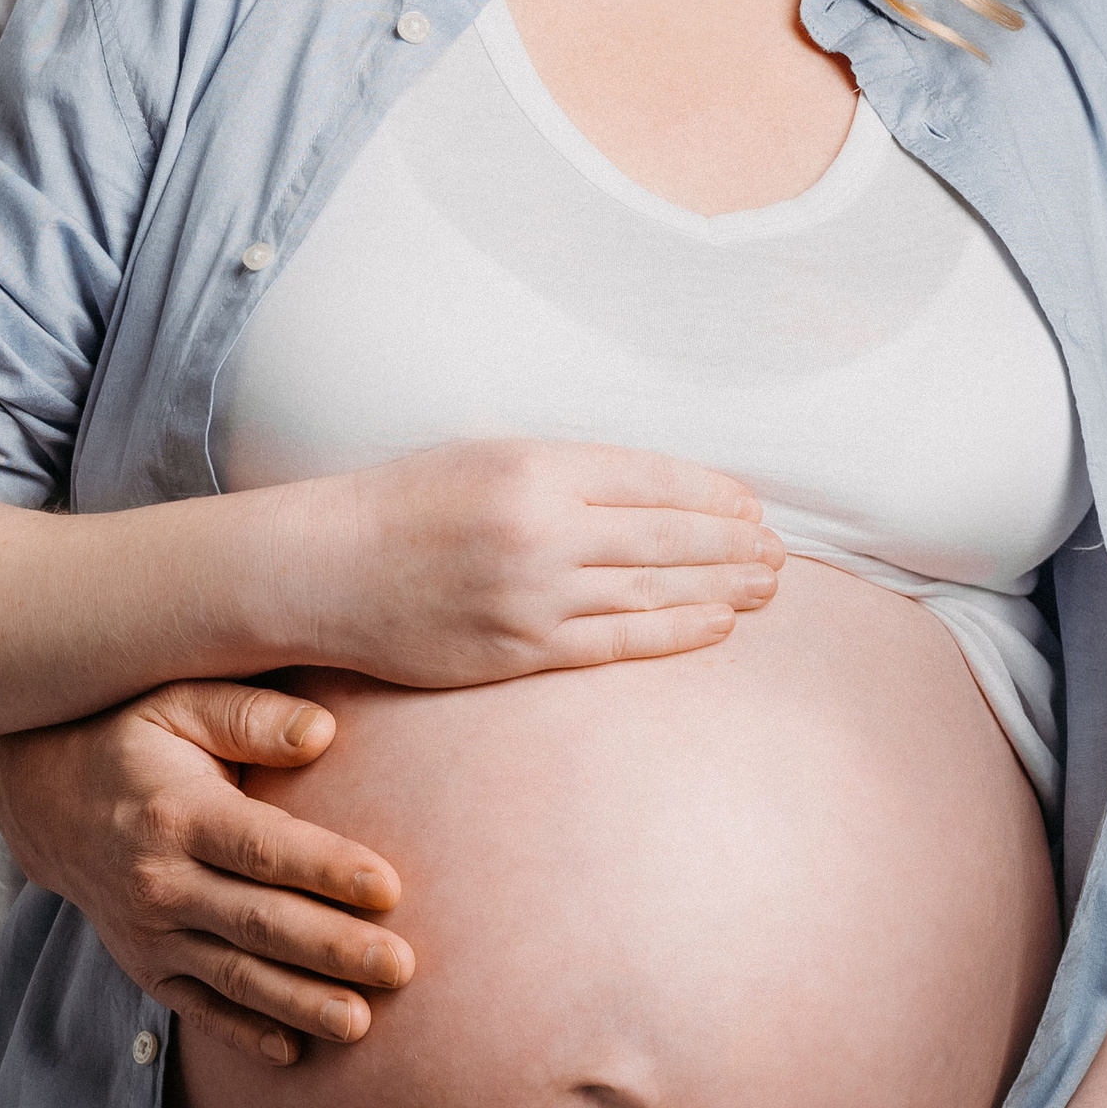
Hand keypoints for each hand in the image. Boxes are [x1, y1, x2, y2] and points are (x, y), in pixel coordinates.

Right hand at [0, 683, 414, 1066]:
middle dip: (333, 948)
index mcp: (178, 814)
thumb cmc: (130, 738)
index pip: (263, 848)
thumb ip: (249, 714)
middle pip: (259, 922)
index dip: (326, 869)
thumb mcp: (178, 700)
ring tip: (362, 1024)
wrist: (45, 800)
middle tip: (401, 968)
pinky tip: (293, 1053)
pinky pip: (199, 1008)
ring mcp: (150, 934)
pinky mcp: (146, 967)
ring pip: (236, 976)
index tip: (389, 888)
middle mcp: (159, 882)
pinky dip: (244, 1033)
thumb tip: (324, 732)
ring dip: (300, 1003)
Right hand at [309, 438, 784, 689]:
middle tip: (779, 552)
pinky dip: (674, 632)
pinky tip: (715, 626)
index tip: (752, 504)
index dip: (714, 494)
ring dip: (720, 589)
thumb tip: (661, 492)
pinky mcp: (518, 652)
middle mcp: (540, 530)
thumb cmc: (407, 503)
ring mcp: (531, 597)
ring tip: (764, 587)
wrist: (327, 569)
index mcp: (534, 466)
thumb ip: (568, 471)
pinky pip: (616, 642)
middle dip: (733, 545)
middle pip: (666, 537)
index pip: (652, 478)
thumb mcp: (488, 455)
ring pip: (651, 591)